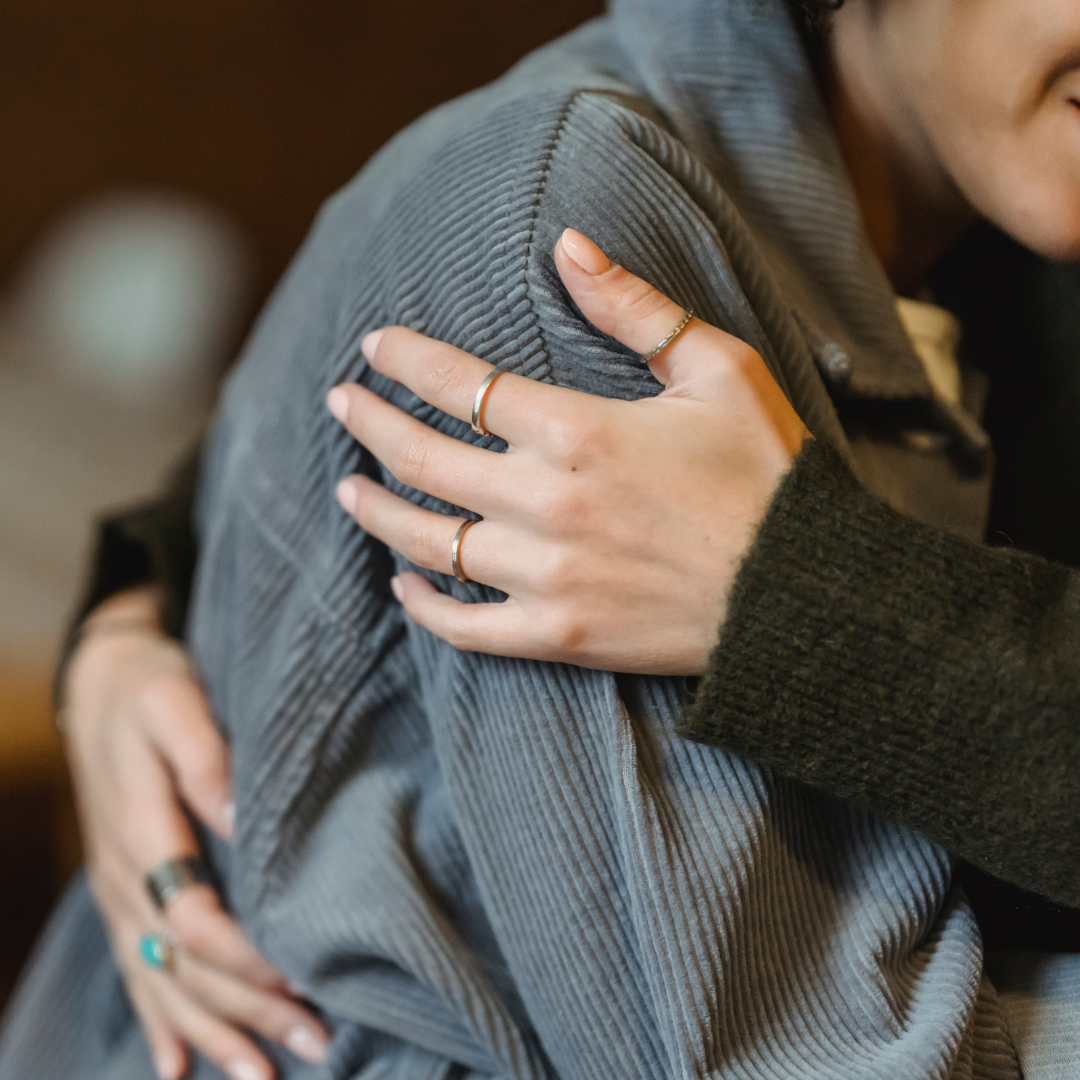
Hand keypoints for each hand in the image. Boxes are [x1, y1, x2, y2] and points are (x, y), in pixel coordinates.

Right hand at [63, 587, 329, 1079]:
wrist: (102, 681)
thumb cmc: (149, 686)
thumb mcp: (174, 701)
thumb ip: (204, 758)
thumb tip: (240, 818)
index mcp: (143, 833)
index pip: (194, 922)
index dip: (247, 960)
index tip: (304, 980)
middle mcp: (127, 878)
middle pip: (185, 966)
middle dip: (249, 1011)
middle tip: (317, 1043)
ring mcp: (120, 892)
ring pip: (162, 981)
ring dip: (214, 1031)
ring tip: (264, 1074)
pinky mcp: (124, 893)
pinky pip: (136, 971)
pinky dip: (162, 1021)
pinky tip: (180, 1065)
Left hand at [327, 229, 807, 675]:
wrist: (800, 595)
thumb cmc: (766, 475)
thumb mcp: (718, 370)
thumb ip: (634, 308)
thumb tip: (568, 243)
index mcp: (578, 430)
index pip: (461, 385)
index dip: (406, 361)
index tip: (374, 346)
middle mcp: (546, 502)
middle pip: (424, 458)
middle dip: (369, 424)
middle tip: (340, 404)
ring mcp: (546, 575)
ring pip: (428, 541)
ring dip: (378, 510)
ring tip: (348, 488)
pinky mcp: (558, 635)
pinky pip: (465, 626)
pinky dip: (424, 606)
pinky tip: (404, 584)